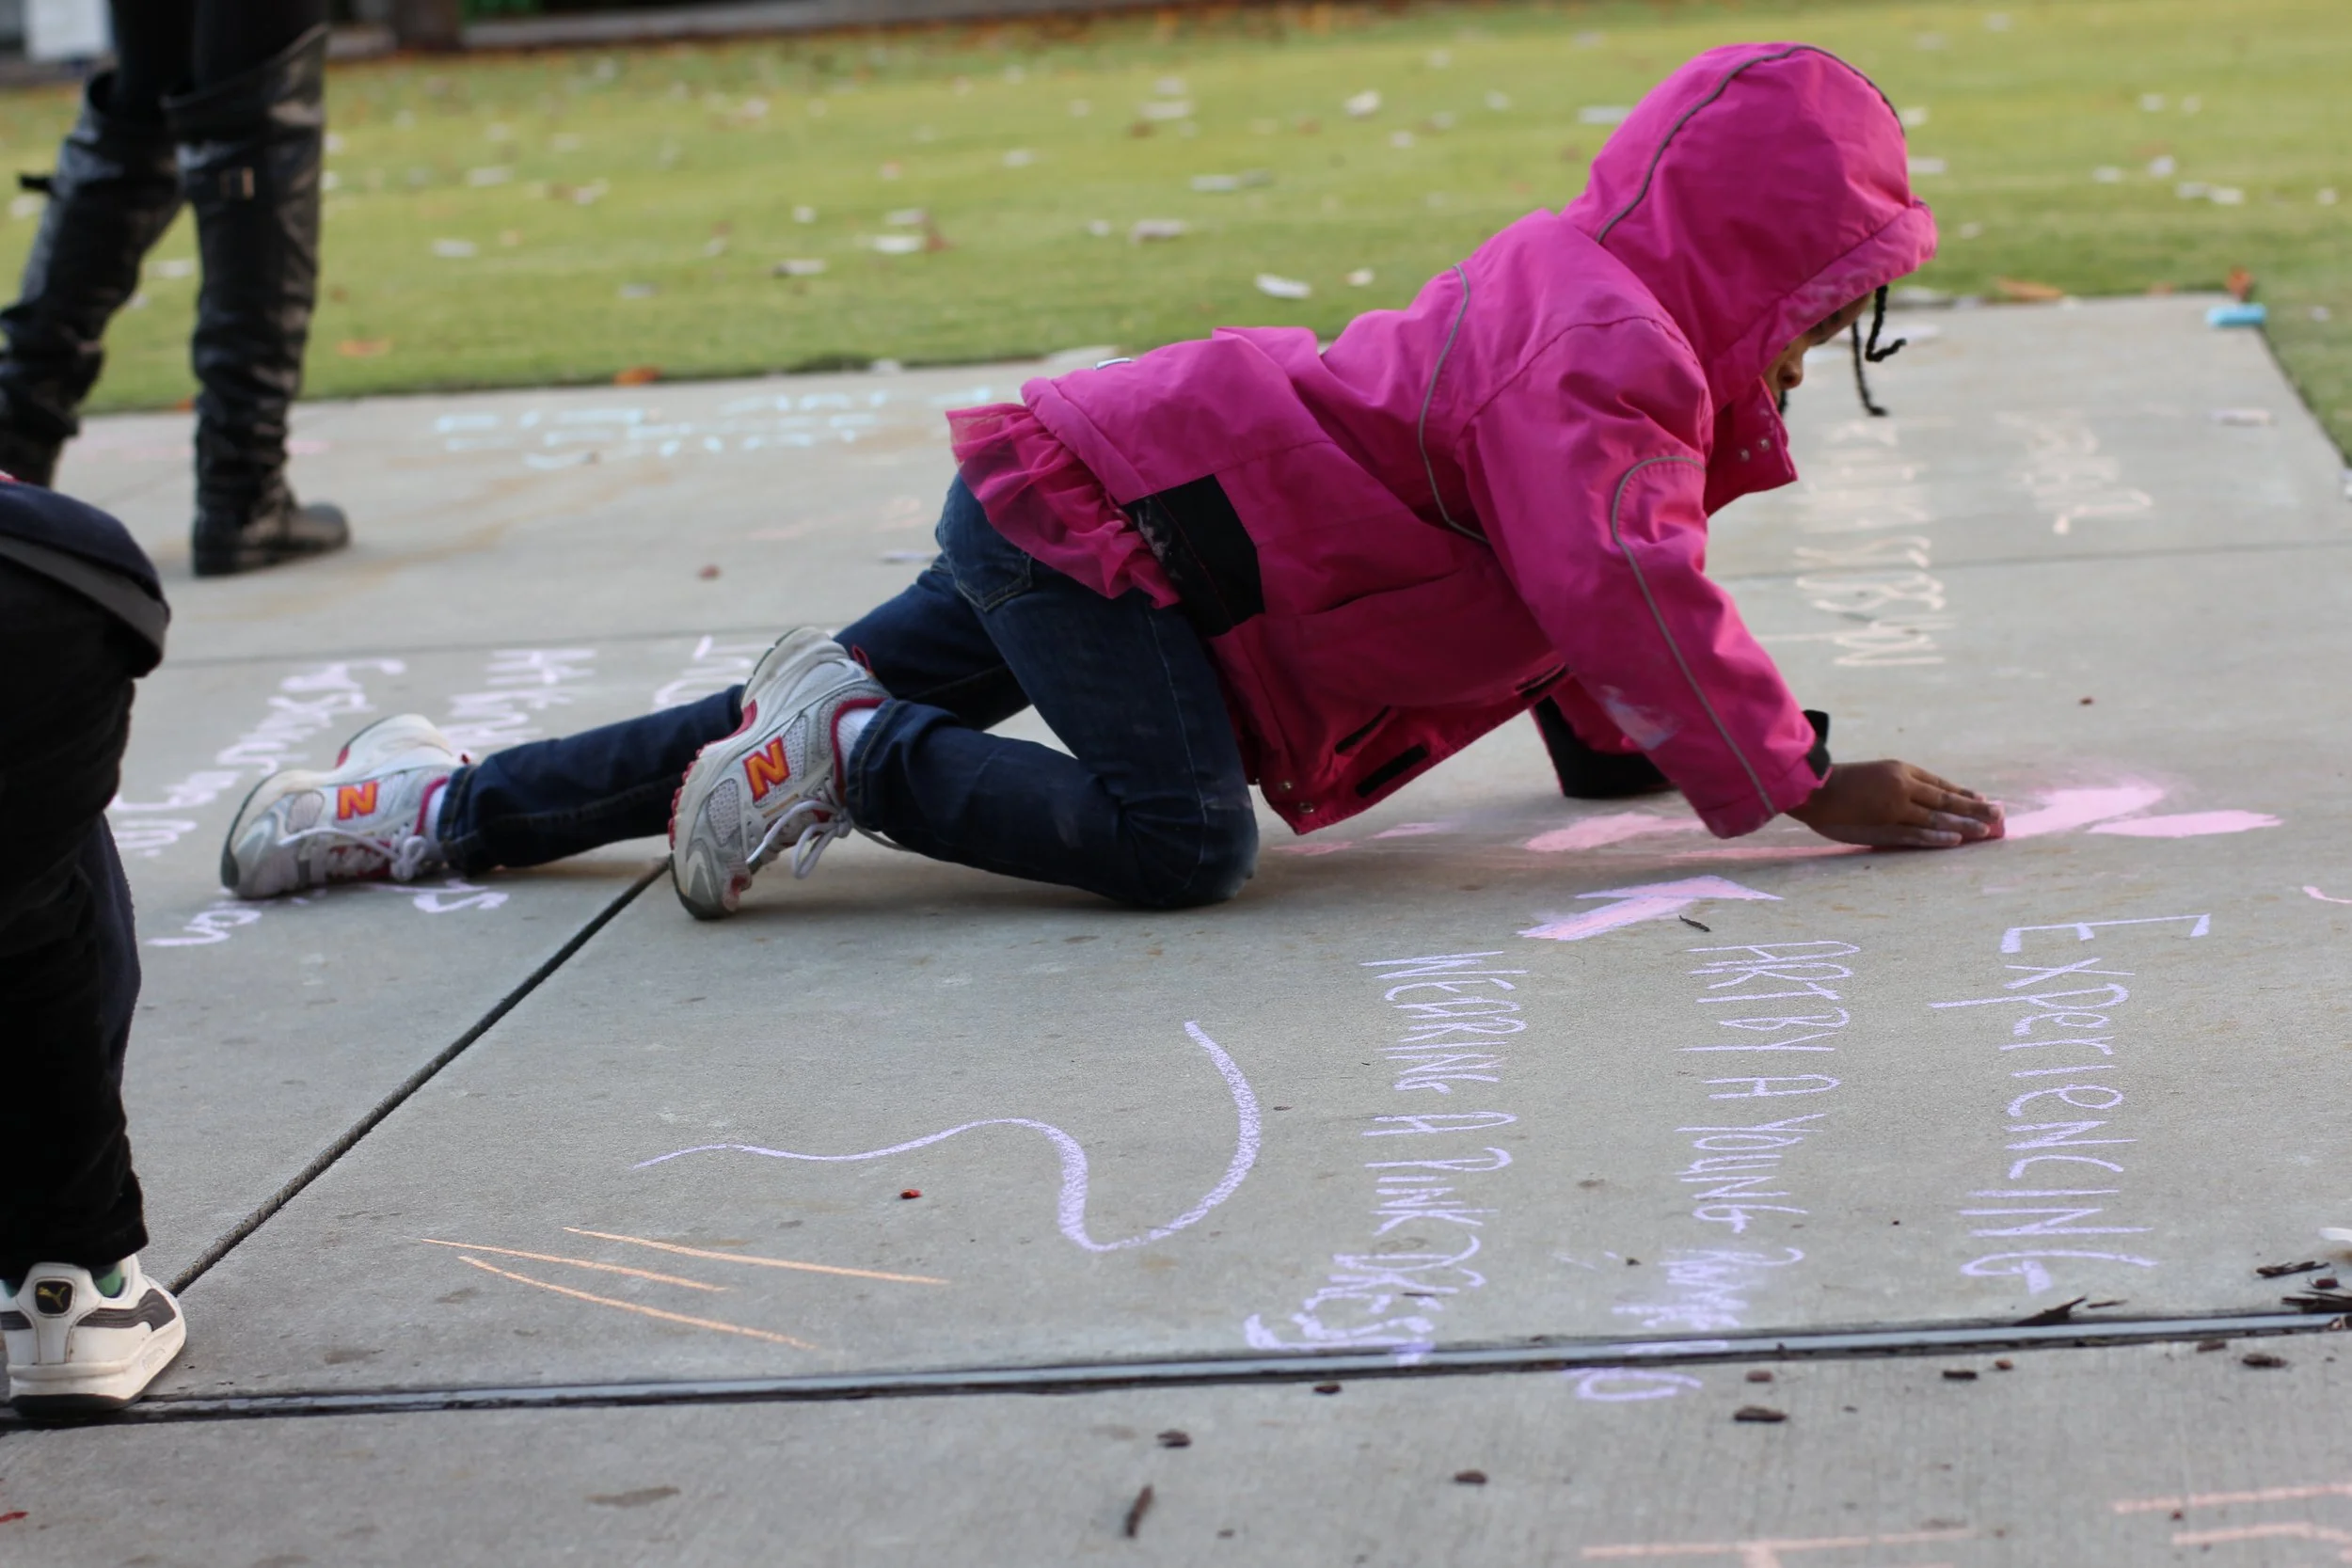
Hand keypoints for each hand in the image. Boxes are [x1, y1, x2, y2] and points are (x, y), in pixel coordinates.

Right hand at [1785, 760, 2004, 848]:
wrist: (1811, 788)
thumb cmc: (1836, 783)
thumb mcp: (1872, 775)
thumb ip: (1893, 785)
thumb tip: (1915, 796)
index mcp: (1901, 771)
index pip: (1940, 784)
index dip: (1963, 793)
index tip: (1984, 799)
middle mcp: (1904, 786)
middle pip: (1946, 799)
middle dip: (1975, 807)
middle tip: (2001, 814)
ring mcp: (1895, 806)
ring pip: (1937, 816)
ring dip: (1965, 823)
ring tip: (1989, 830)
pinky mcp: (1884, 824)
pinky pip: (1916, 832)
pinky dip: (1937, 835)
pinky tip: (1956, 839)